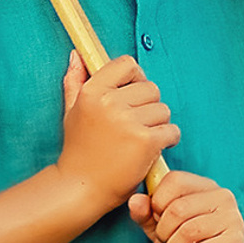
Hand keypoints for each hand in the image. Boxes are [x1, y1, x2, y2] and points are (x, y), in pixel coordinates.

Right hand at [56, 52, 179, 211]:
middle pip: (151, 88)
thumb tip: (76, 55)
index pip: (127, 64)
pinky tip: (152, 150)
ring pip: (163, 110)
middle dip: (149, 106)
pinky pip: (171, 130)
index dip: (135, 78)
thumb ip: (75, 82)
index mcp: (92, 92)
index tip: (132, 95)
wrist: (81, 187)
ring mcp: (128, 122)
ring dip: (158, 125)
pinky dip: (168, 141)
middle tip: (136, 125)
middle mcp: (109, 103)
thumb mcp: (72, 112)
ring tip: (141, 140)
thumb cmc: (78, 151)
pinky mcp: (145, 141)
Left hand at [128, 170, 243, 242]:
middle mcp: (223, 197)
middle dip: (164, 233)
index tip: (162, 222)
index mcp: (206, 186)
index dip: (157, 204)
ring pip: (186, 232)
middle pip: (176, 209)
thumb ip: (147, 215)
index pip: (173, 180)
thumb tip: (135, 200)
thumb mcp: (164, 230)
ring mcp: (233, 219)